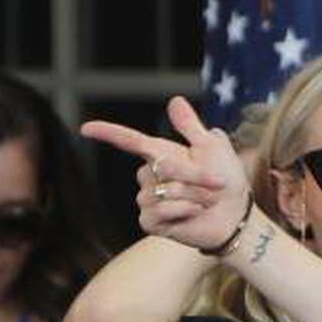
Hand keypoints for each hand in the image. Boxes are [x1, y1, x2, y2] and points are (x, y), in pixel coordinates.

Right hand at [81, 97, 247, 253]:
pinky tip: (194, 213)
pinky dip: (182, 210)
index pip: (129, 141)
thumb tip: (174, 100)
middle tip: (214, 183)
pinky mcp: (151, 222)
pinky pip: (156, 211)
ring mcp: (148, 200)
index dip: (107, 133)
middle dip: (191, 175)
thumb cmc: (226, 182)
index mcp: (161, 155)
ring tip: (206, 201)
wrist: (236, 216)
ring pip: (159, 191)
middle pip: (156, 167)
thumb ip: (191, 127)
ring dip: (190, 194)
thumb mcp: (212, 149)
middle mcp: (150, 176)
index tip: (85, 129)